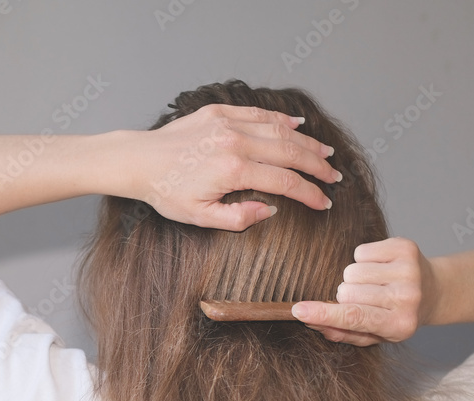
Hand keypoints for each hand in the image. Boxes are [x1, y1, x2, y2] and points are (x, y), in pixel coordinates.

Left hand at [133, 104, 340, 230]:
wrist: (139, 161)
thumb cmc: (166, 192)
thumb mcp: (200, 217)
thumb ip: (239, 217)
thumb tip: (271, 210)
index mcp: (233, 171)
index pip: (285, 182)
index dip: (310, 193)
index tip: (325, 203)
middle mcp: (235, 142)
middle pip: (290, 152)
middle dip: (317, 165)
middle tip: (334, 176)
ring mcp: (227, 123)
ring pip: (279, 129)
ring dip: (306, 141)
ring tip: (325, 152)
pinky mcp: (218, 111)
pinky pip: (259, 112)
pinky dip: (281, 118)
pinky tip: (297, 124)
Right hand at [290, 237, 437, 345]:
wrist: (434, 292)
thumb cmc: (397, 316)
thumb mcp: (375, 335)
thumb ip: (343, 332)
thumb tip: (311, 322)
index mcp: (399, 325)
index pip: (353, 317)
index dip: (323, 313)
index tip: (298, 310)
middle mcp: (407, 298)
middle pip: (347, 290)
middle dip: (345, 294)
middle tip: (364, 298)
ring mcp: (408, 271)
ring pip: (351, 270)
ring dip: (355, 277)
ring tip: (373, 283)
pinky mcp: (405, 248)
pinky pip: (361, 251)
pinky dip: (364, 259)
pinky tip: (379, 268)